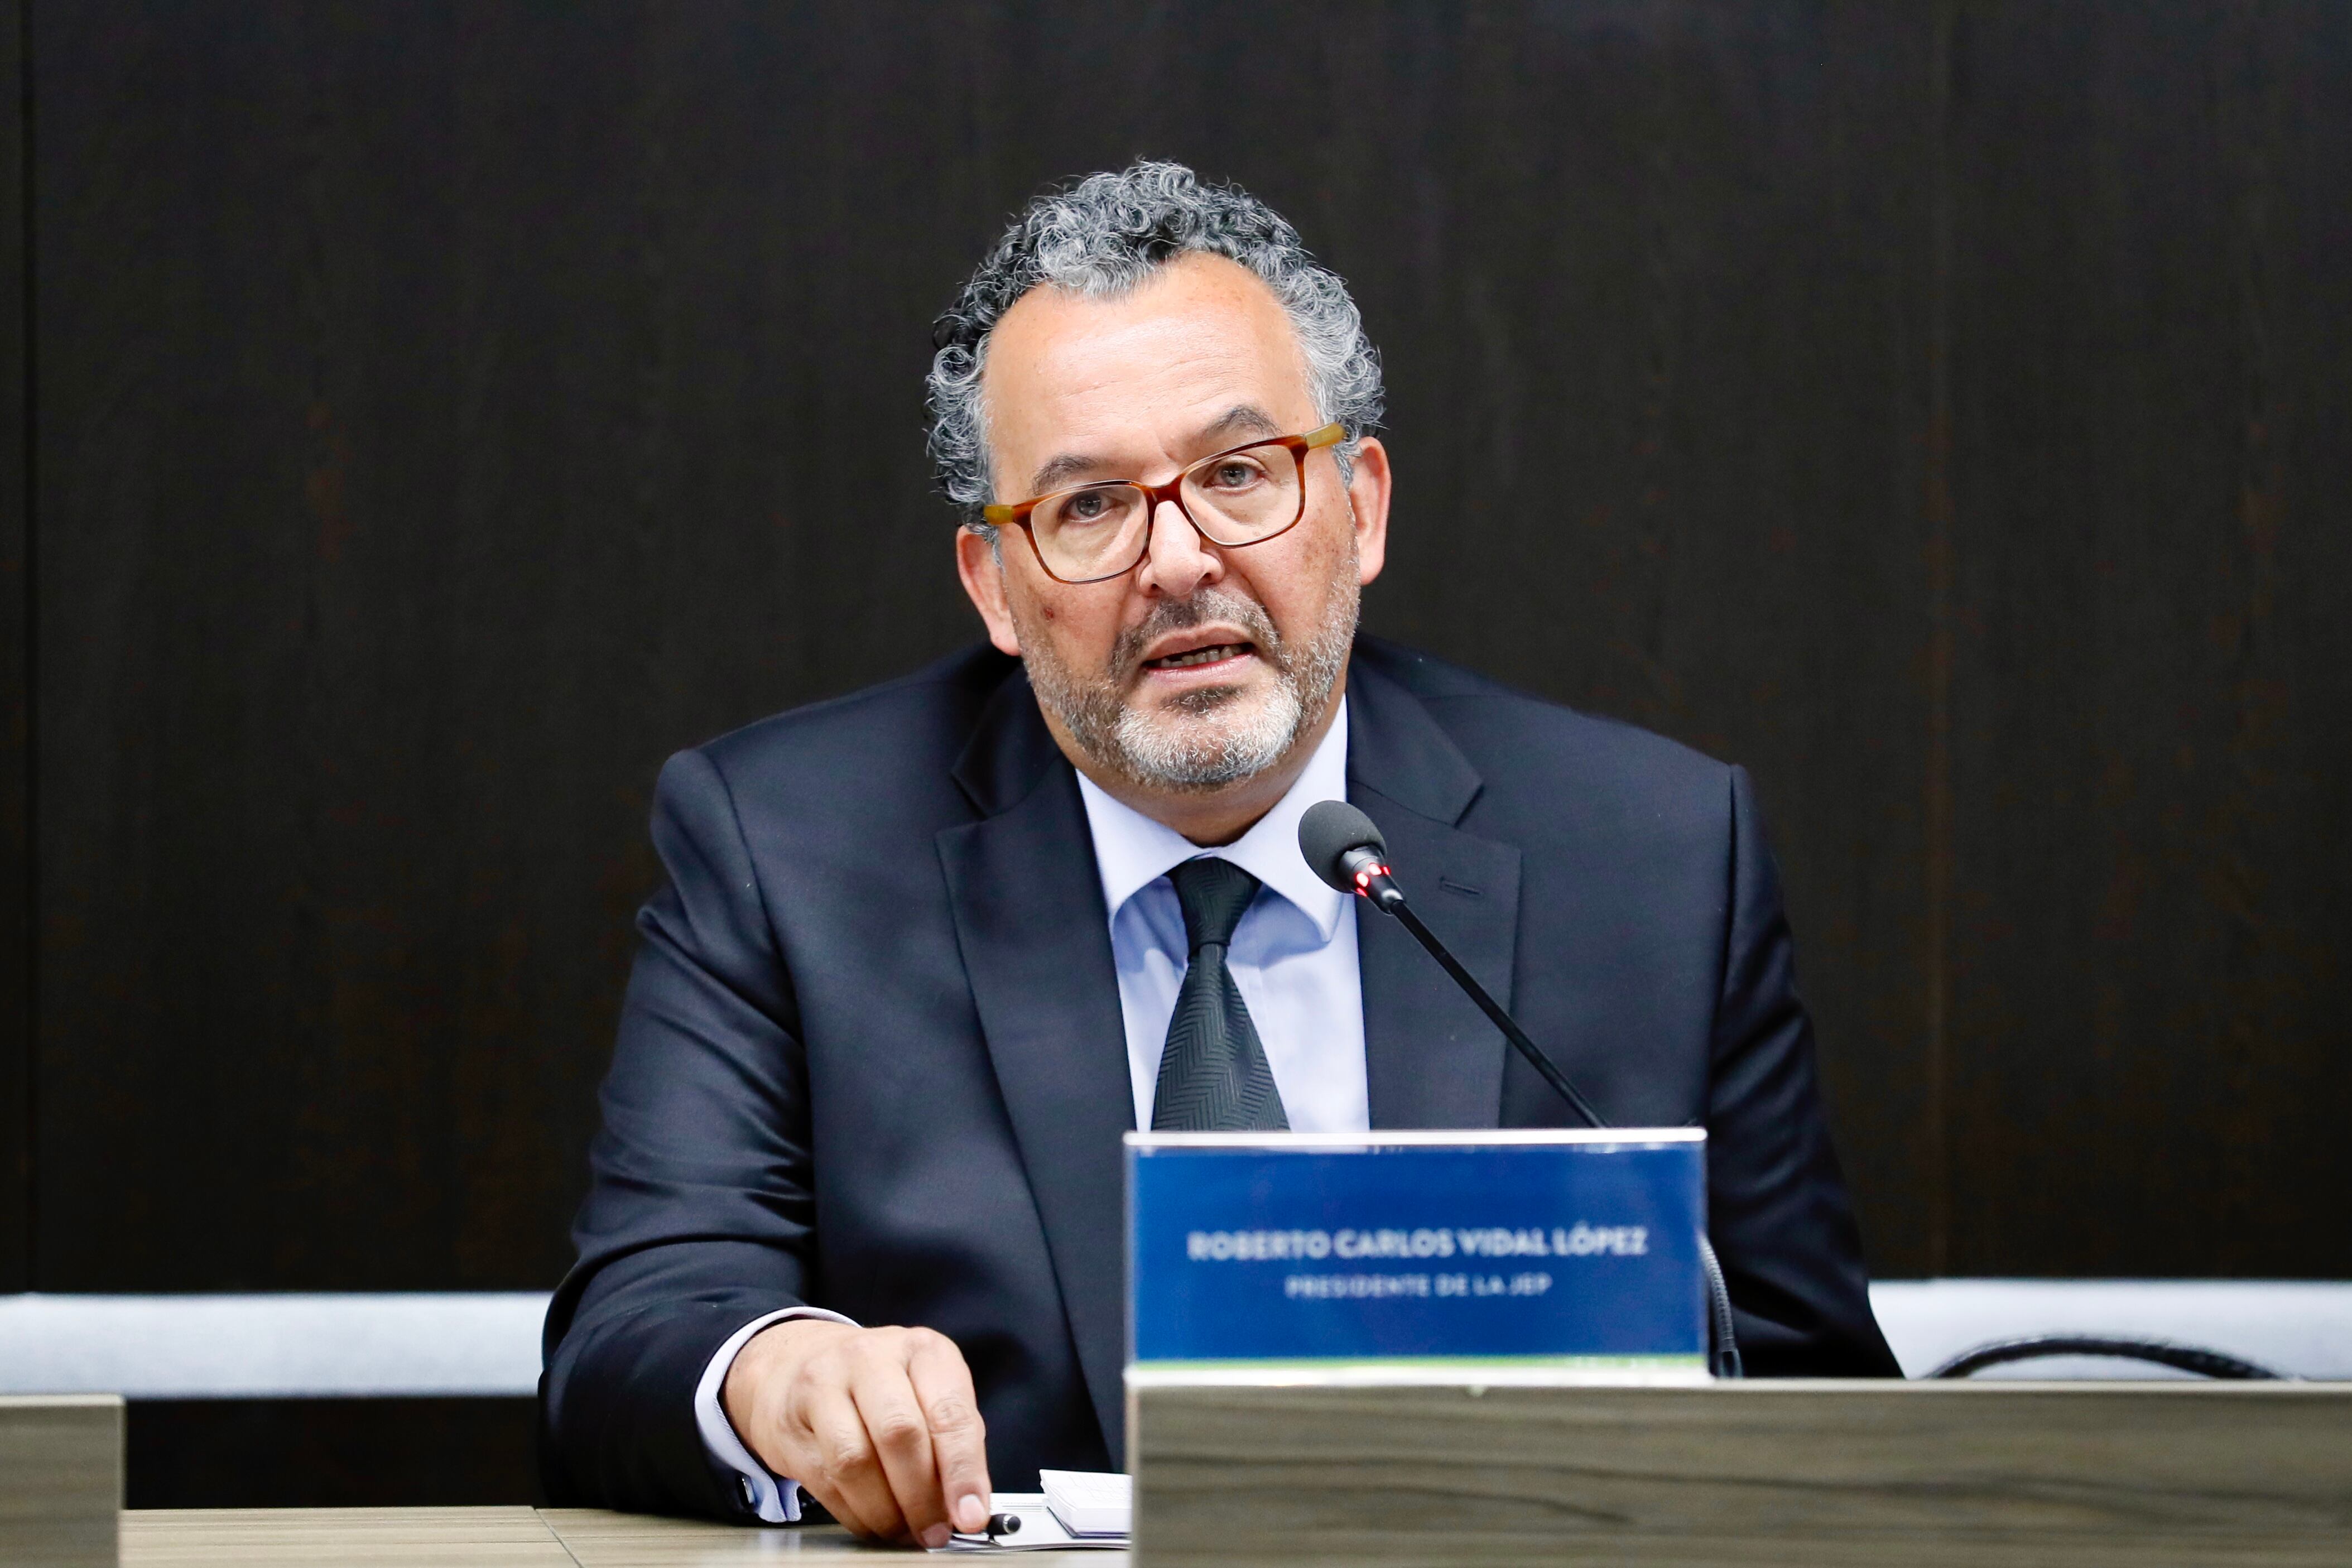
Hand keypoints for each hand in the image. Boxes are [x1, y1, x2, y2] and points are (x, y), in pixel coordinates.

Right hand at [722, 1318, 991, 1546]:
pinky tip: (872, 1521)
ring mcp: (824, 1385)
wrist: (796, 1365)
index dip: (963, 1472)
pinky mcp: (790, 1422)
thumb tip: (967, 1504)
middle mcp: (871, 1358)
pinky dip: (855, 1515)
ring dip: (886, 1512)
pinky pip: (827, 1482)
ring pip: (856, 1461)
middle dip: (922, 1497)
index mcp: (922, 1350)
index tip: (971, 1515)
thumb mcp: (929, 1391)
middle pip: (900, 1434)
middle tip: (934, 1531)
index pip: (950, 1413)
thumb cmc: (880, 1384)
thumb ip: (952, 1440)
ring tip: (903, 1530)